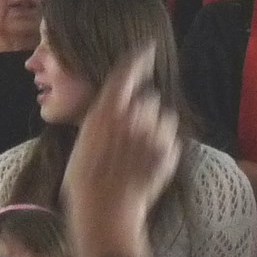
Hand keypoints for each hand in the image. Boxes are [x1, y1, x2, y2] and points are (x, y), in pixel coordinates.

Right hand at [62, 46, 178, 256]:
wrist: (105, 209)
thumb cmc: (85, 177)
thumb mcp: (86, 137)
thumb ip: (105, 116)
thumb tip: (119, 105)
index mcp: (107, 109)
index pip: (128, 72)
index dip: (139, 57)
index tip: (148, 47)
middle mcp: (133, 115)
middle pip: (148, 97)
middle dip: (142, 108)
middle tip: (129, 131)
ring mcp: (153, 134)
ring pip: (164, 115)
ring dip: (155, 125)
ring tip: (139, 147)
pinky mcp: (169, 152)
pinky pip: (172, 137)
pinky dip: (163, 144)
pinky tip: (148, 160)